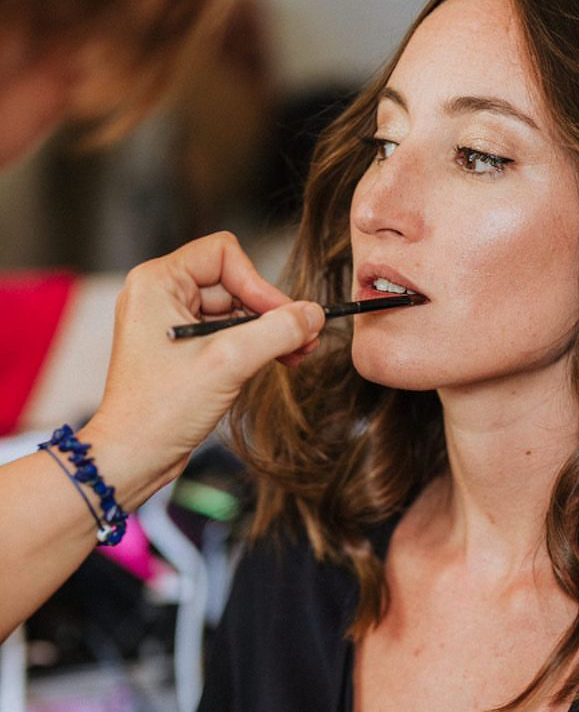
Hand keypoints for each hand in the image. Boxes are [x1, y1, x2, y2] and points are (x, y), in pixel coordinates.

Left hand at [79, 232, 324, 508]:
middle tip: (303, 338)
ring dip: (267, 331)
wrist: (132, 457)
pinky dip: (254, 345)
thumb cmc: (158, 410)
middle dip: (269, 311)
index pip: (223, 254)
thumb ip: (276, 331)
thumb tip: (313, 314)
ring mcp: (171, 321)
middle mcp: (160, 295)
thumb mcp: (228, 363)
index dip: (258, 283)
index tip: (283, 316)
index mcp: (157, 282)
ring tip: (296, 355)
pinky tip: (280, 361)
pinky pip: (227, 332)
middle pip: (233, 282)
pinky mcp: (183, 347)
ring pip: (235, 309)